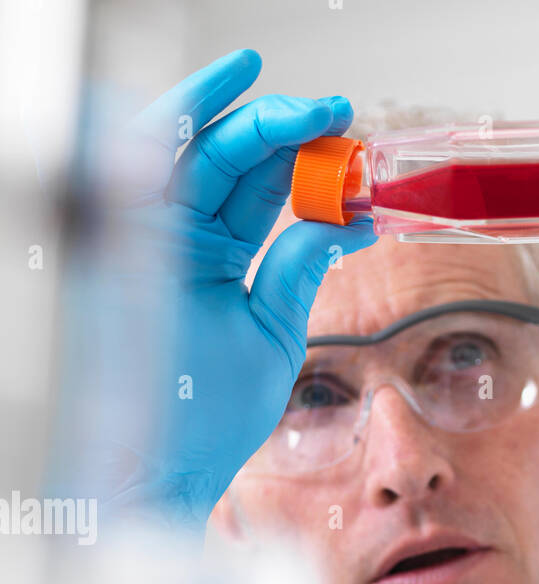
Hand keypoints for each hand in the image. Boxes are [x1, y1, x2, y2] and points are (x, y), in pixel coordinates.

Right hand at [93, 48, 375, 529]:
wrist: (172, 463)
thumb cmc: (212, 414)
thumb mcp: (273, 329)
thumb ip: (299, 267)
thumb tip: (355, 219)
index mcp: (214, 254)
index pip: (259, 184)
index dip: (302, 154)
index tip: (351, 138)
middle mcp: (179, 236)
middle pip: (228, 155)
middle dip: (281, 124)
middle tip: (335, 112)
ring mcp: (148, 237)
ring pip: (187, 147)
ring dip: (241, 116)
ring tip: (301, 106)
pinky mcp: (119, 244)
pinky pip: (140, 168)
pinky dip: (177, 125)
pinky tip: (221, 103)